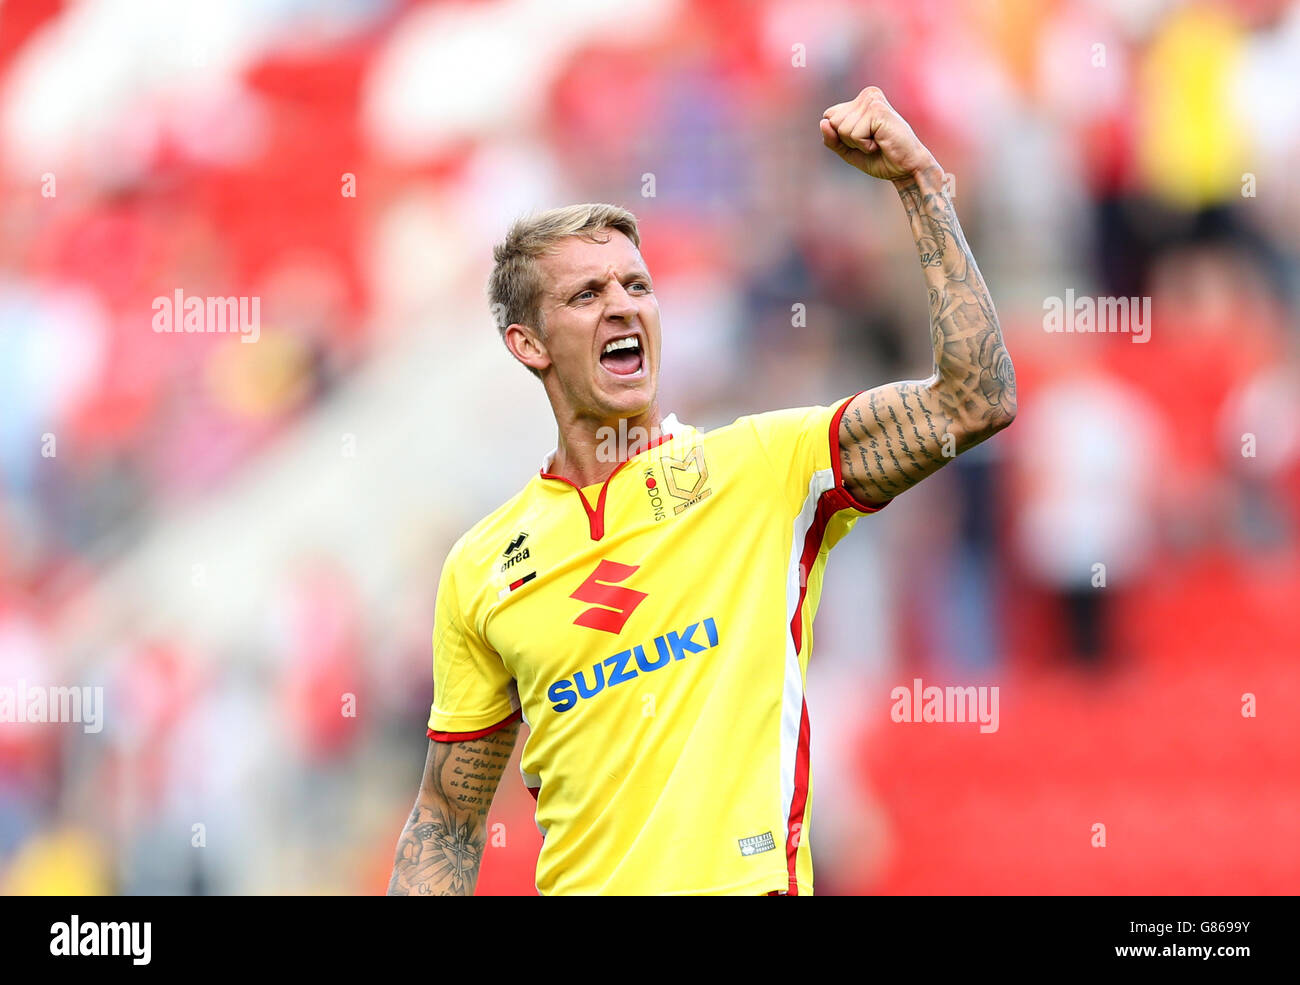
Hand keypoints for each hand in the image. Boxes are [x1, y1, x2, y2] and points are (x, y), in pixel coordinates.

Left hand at [820, 86, 937, 182]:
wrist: (906, 168)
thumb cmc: (880, 158)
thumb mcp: (848, 150)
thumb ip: (832, 138)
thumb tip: (823, 122)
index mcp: (860, 100)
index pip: (828, 117)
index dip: (840, 137)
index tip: (863, 139)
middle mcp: (867, 95)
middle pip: (833, 121)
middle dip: (848, 140)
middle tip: (871, 142)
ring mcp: (873, 100)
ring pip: (842, 128)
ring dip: (857, 143)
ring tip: (877, 142)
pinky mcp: (878, 110)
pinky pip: (854, 134)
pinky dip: (864, 145)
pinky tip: (880, 142)